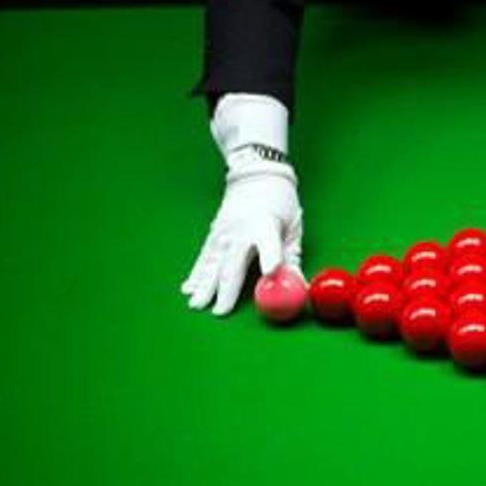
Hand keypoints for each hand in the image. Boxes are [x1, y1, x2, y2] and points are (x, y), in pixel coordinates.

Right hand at [182, 148, 303, 315]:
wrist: (255, 173)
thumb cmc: (280, 202)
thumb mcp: (293, 226)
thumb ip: (292, 257)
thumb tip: (297, 287)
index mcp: (266, 225)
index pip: (269, 243)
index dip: (270, 256)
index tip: (270, 271)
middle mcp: (241, 230)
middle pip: (233, 263)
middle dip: (225, 289)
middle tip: (219, 312)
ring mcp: (224, 232)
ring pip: (213, 263)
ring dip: (204, 285)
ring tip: (196, 304)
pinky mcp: (214, 233)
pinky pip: (204, 257)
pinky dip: (196, 274)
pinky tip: (188, 288)